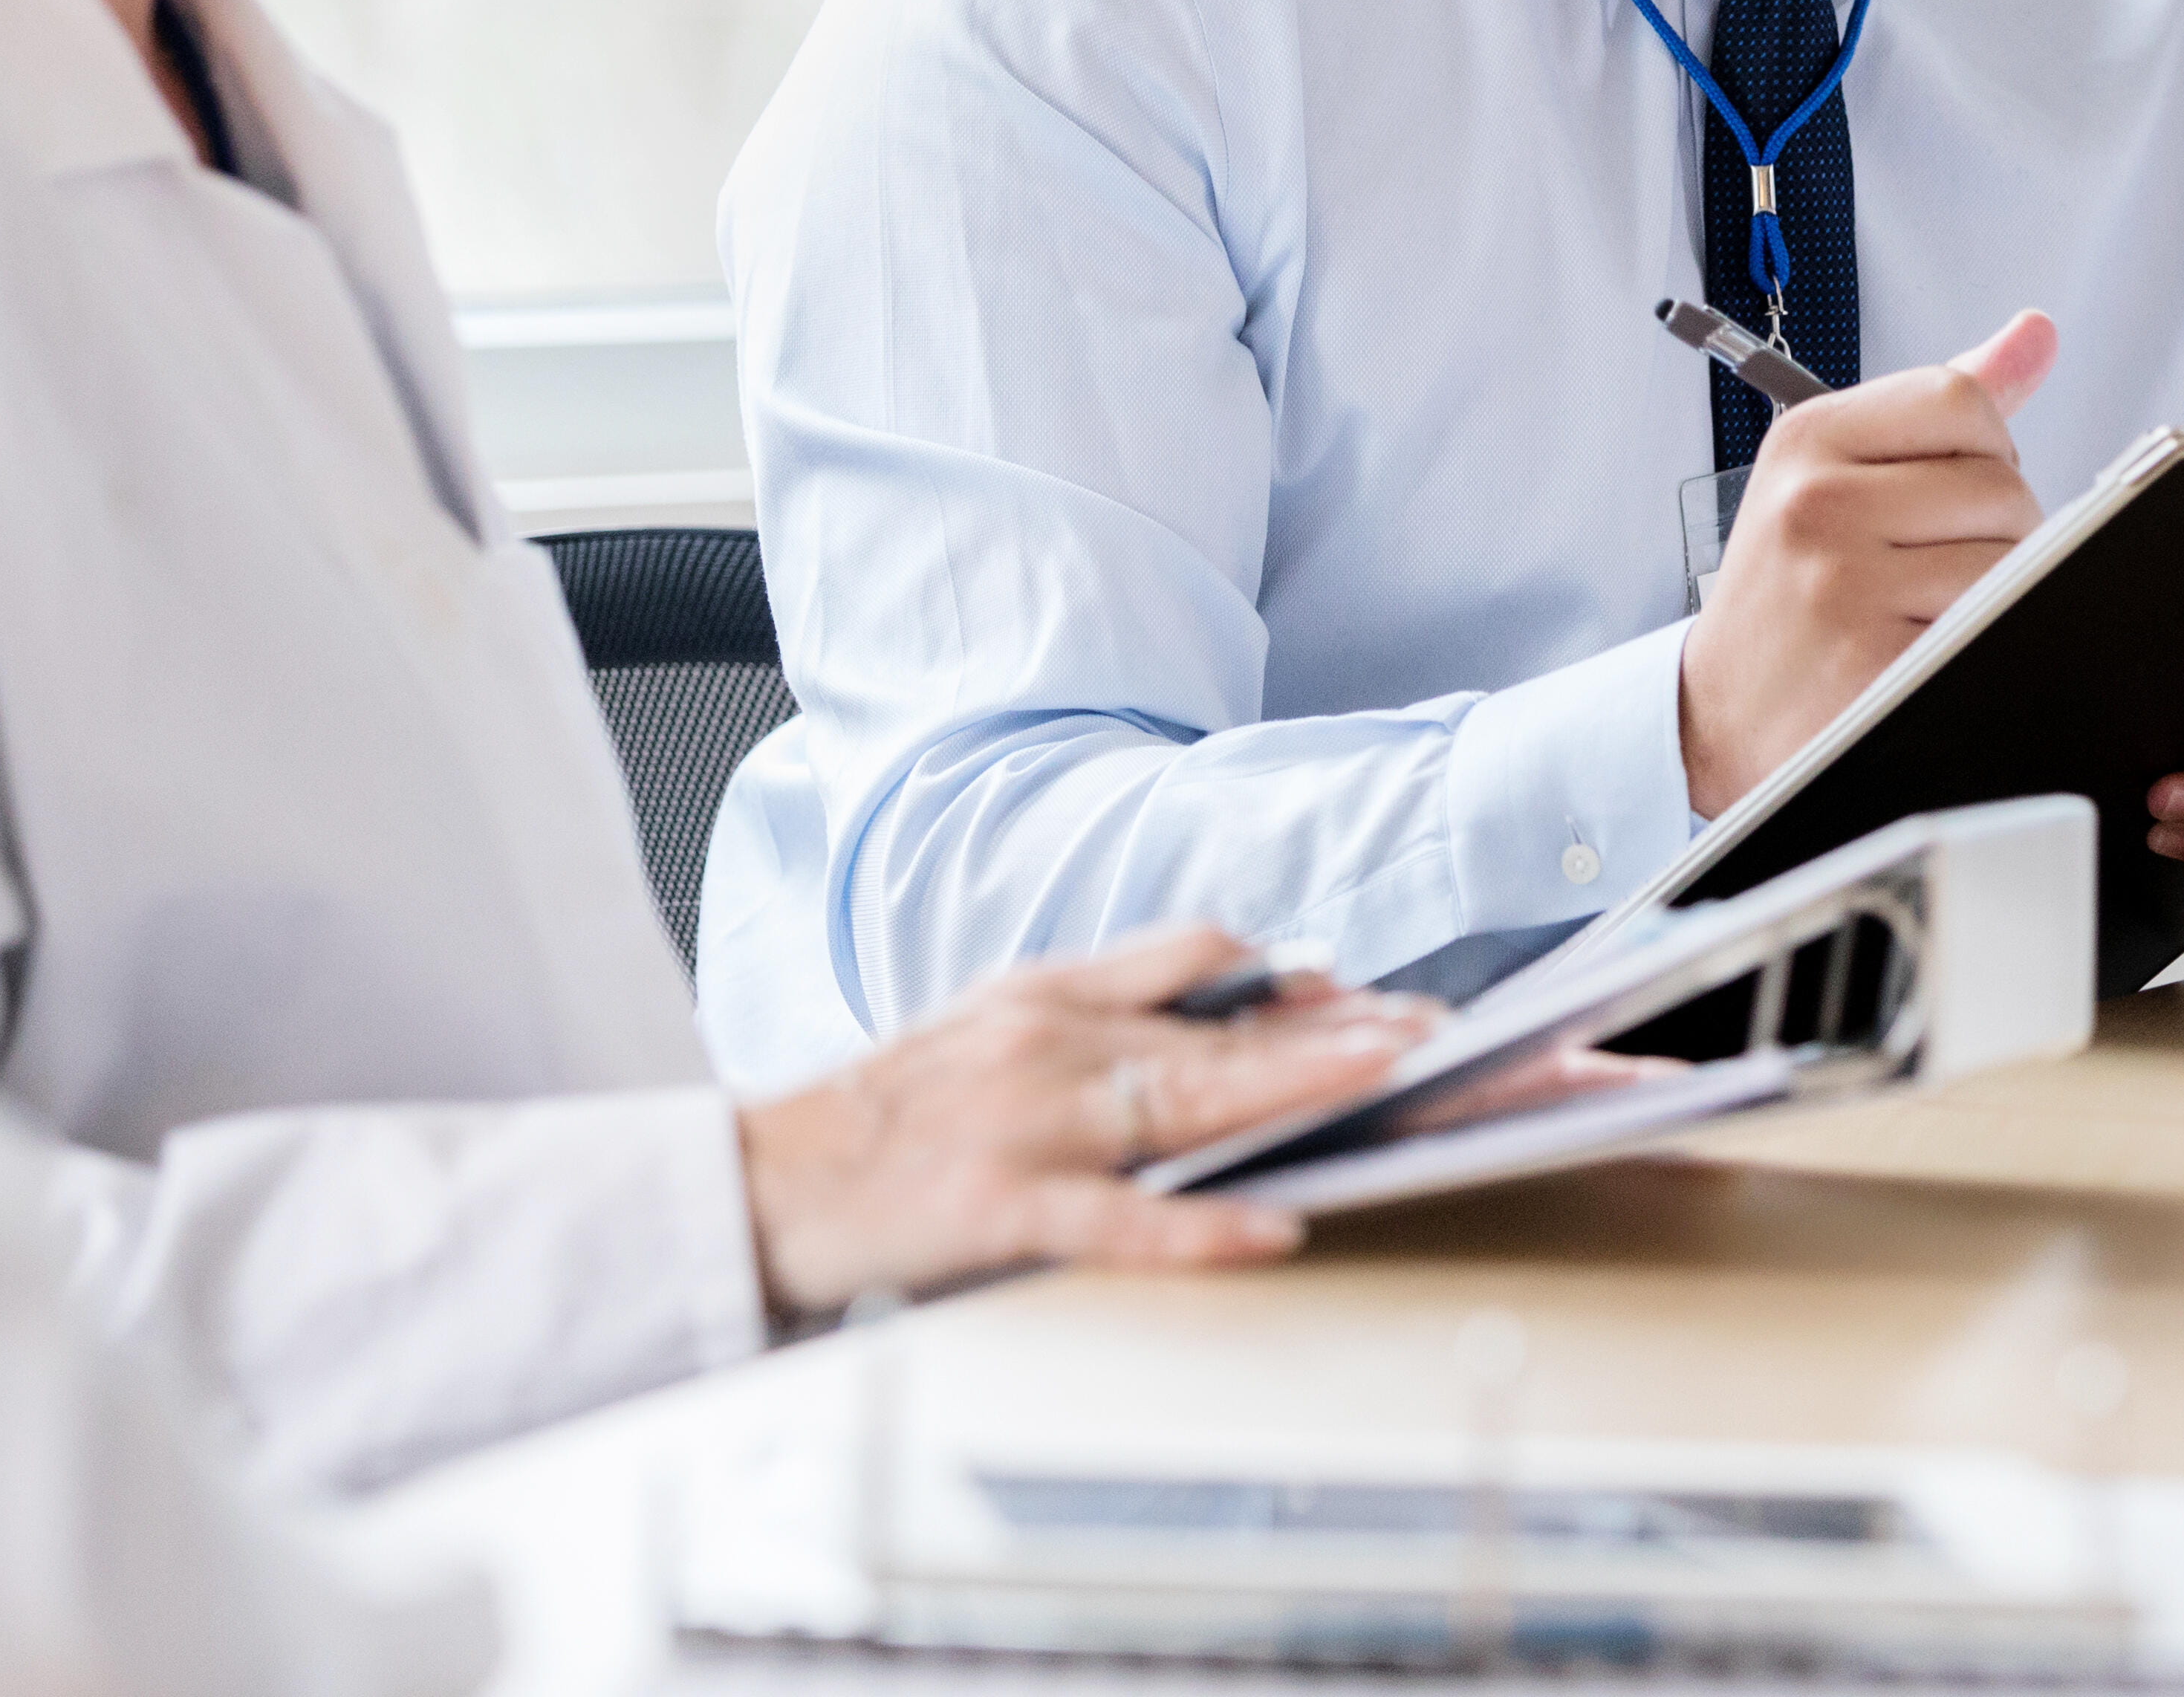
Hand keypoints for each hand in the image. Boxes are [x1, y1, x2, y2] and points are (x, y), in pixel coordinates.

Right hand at [735, 924, 1434, 1318]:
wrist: (756, 1180)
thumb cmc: (885, 1113)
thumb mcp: (990, 1024)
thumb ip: (1102, 1003)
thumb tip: (1235, 988)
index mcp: (1044, 993)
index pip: (1189, 957)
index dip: (1286, 970)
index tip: (1369, 984)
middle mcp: (1044, 1041)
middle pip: (1214, 1028)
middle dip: (1330, 1028)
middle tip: (1427, 1030)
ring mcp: (1025, 1124)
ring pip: (1184, 1099)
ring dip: (1293, 1086)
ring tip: (1385, 1080)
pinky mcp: (998, 1209)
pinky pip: (1120, 1220)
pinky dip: (1202, 1226)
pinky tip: (1276, 1227)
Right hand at [1679, 310, 2056, 817]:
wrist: (1717, 712)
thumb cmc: (1791, 587)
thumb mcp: (1837, 474)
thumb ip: (1941, 407)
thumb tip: (2038, 332)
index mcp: (1808, 438)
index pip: (1961, 399)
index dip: (1989, 447)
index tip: (1956, 491)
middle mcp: (1816, 502)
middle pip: (1999, 483)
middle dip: (2003, 530)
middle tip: (1947, 565)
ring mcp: (1841, 582)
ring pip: (2007, 559)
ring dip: (2000, 592)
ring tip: (1937, 608)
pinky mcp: (1872, 659)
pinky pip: (1986, 626)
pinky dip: (1980, 640)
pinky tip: (1930, 649)